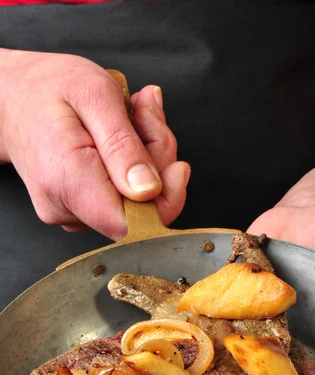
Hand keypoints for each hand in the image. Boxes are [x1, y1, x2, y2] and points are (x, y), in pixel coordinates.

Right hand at [0, 50, 189, 239]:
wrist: (9, 97)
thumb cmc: (47, 87)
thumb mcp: (94, 95)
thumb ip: (124, 145)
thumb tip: (149, 190)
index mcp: (68, 182)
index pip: (132, 225)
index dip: (165, 201)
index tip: (176, 166)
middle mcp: (67, 208)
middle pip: (141, 212)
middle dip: (160, 165)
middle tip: (148, 115)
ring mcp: (71, 213)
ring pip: (136, 204)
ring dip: (150, 161)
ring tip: (133, 117)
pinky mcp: (78, 209)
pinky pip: (123, 198)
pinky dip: (135, 168)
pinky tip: (123, 137)